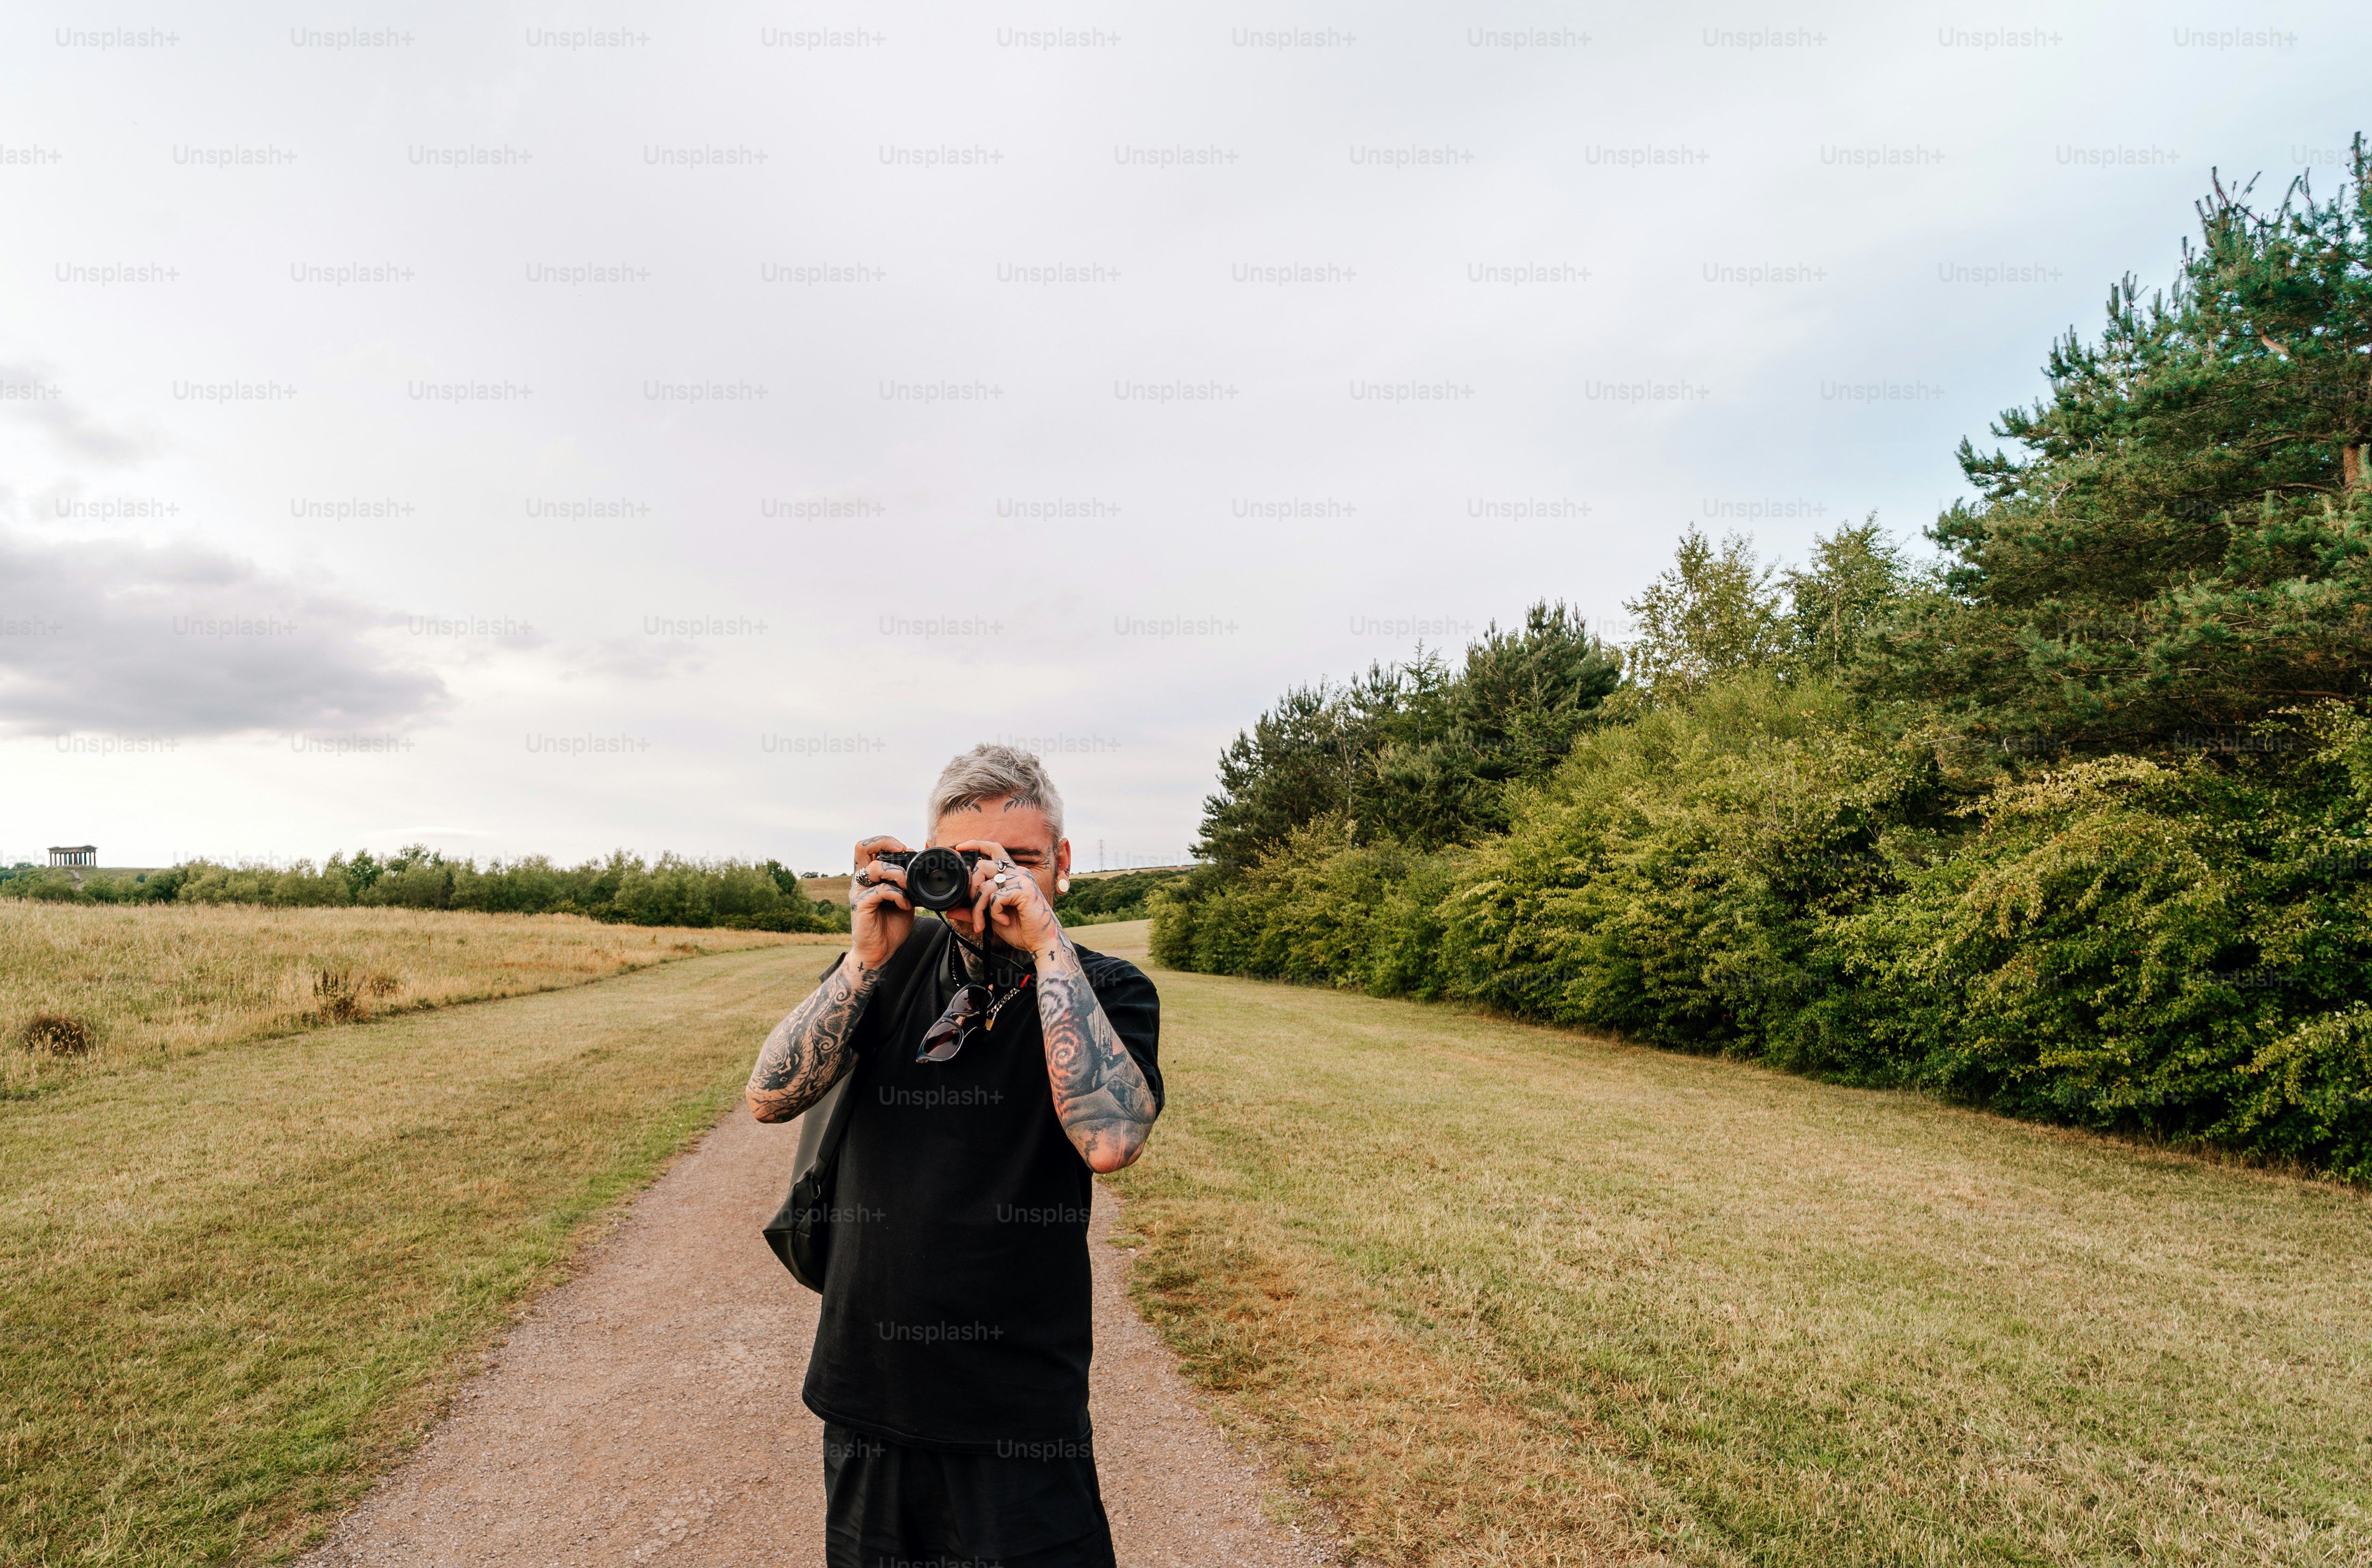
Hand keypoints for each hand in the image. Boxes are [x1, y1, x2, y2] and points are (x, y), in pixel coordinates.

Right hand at [849, 835, 914, 971]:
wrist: (880, 951)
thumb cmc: (891, 924)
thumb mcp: (905, 897)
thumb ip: (908, 881)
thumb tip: (920, 862)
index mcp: (870, 876)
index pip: (869, 847)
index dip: (887, 841)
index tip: (905, 849)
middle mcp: (860, 880)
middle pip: (861, 847)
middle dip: (884, 843)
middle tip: (902, 851)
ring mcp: (858, 892)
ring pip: (875, 869)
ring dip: (898, 874)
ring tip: (909, 887)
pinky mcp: (860, 906)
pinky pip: (880, 891)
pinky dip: (897, 895)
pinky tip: (905, 904)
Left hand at [950, 838, 1064, 960]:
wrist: (1041, 942)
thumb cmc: (1020, 929)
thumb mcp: (991, 918)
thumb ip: (973, 910)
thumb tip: (950, 910)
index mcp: (1011, 874)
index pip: (994, 849)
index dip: (976, 844)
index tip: (959, 847)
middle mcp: (1017, 872)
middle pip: (982, 867)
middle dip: (970, 891)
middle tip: (974, 912)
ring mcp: (1022, 879)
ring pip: (985, 886)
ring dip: (978, 909)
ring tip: (983, 924)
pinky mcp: (1024, 890)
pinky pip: (996, 898)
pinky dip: (994, 913)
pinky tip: (1004, 921)